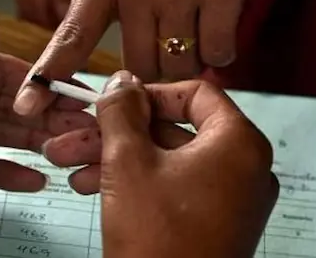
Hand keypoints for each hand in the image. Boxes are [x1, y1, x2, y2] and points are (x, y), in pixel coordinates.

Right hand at [43, 72, 277, 256]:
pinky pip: (174, 186)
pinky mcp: (214, 222)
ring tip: (70, 165)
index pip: (196, 93)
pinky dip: (136, 182)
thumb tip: (122, 81)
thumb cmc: (156, 235)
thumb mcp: (128, 162)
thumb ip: (122, 112)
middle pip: (173, 130)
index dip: (148, 93)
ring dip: (116, 159)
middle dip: (116, 133)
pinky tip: (90, 186)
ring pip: (166, 160)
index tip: (113, 103)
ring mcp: (231, 198)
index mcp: (238, 143)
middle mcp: (245, 167)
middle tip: (75, 136)